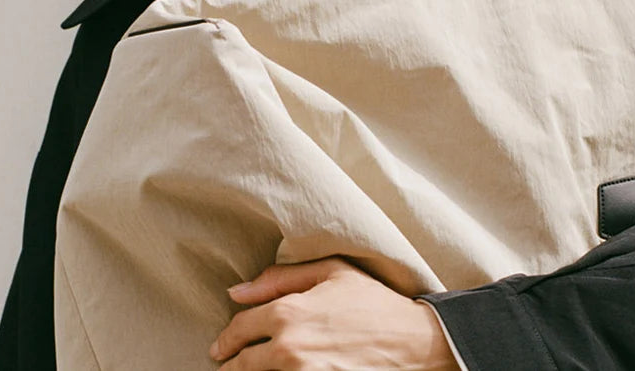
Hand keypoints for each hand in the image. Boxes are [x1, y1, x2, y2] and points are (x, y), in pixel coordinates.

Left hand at [209, 257, 455, 369]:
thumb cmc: (375, 303)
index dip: (227, 339)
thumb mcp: (333, 272)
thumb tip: (237, 292)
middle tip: (227, 366)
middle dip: (232, 365)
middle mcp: (288, 348)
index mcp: (287, 312)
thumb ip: (280, 277)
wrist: (414, 343)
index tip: (220, 348)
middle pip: (242, 364)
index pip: (240, 329)